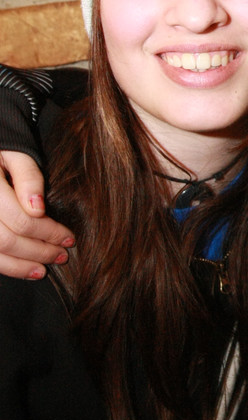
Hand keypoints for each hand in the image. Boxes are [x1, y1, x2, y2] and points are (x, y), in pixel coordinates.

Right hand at [0, 151, 73, 278]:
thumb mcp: (17, 153)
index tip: (69, 238)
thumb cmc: (3, 150)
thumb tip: (38, 208)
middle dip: (38, 251)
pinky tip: (25, 269)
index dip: (47, 232)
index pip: (20, 219)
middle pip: (7, 240)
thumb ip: (28, 176)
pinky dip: (7, 266)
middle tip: (63, 255)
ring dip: (22, 266)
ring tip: (45, 269)